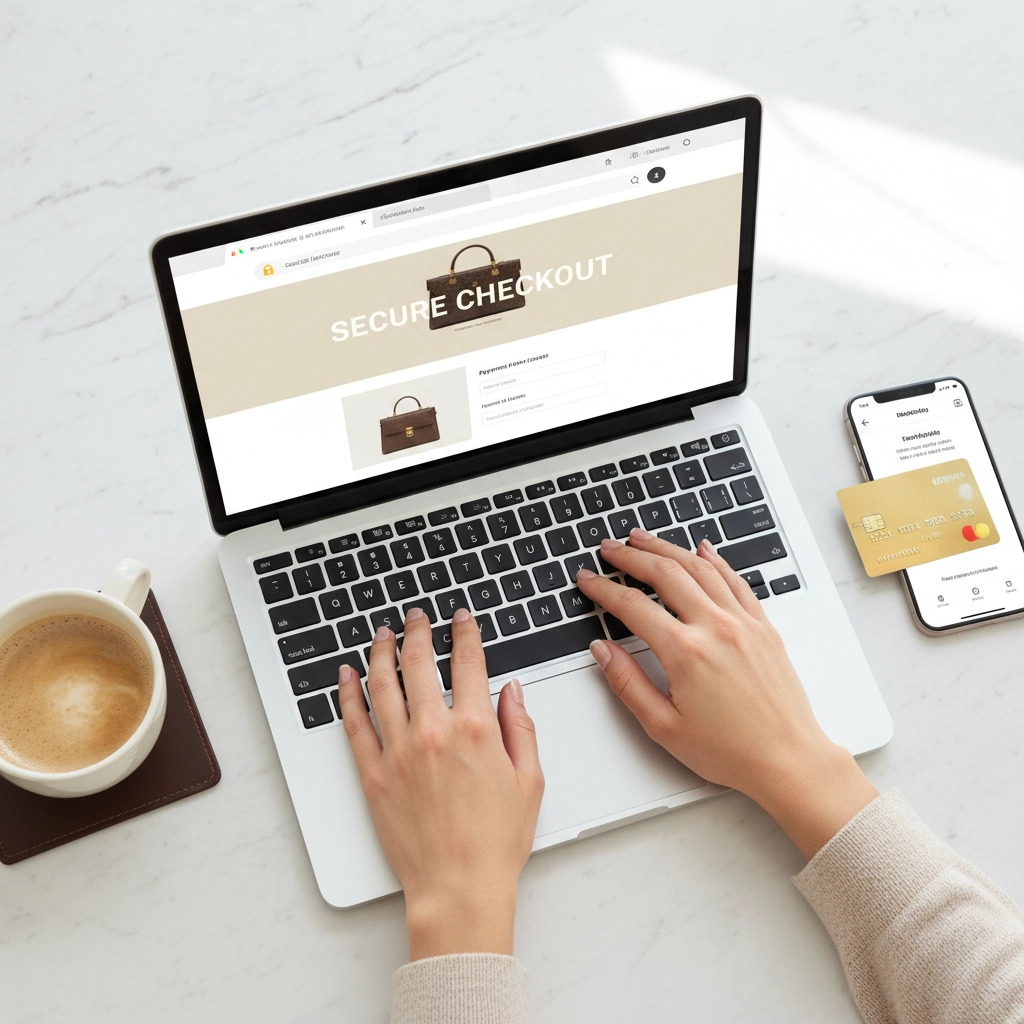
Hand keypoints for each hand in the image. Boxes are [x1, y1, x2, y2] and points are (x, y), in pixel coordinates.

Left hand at [337, 606, 543, 958]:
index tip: (461, 619)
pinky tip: (346, 677)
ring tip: (382, 634)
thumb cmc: (495, 842)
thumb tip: (511, 691)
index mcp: (474, 729)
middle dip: (418, 632)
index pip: (468, 662)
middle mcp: (432, 732)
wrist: (458, 887)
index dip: (464, 633)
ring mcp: (398, 751)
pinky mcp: (373, 774)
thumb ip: (520, 727)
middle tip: (416, 617)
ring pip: (382, 685)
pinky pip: (355, 724)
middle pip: (419, 664)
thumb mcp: (529, 779)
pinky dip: (348, 695)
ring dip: (381, 652)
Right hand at [576, 531, 876, 858]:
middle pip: (665, 573)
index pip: (632, 606)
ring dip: (667, 548)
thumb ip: (627, 683)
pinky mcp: (764, 627)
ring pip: (700, 568)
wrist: (789, 760)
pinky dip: (715, 561)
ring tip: (643, 539)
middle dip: (632, 556)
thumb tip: (602, 651)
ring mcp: (743, 623)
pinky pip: (735, 581)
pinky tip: (702, 550)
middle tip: (610, 548)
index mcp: (686, 652)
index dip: (603, 589)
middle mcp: (715, 628)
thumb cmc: (731, 751)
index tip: (588, 580)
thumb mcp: (664, 726)